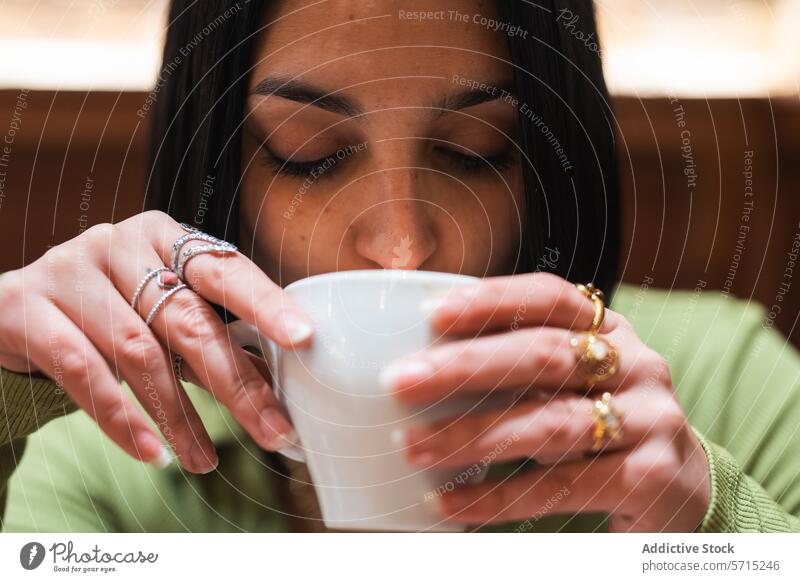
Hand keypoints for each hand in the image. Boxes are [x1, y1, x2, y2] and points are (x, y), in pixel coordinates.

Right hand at [0, 211, 312, 472]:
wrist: (18, 309)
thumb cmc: (109, 309)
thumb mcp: (162, 314)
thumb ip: (211, 337)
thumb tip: (277, 378)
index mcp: (164, 236)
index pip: (225, 271)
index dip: (266, 304)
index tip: (303, 339)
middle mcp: (118, 243)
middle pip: (188, 319)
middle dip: (236, 383)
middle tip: (272, 430)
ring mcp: (68, 270)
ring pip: (139, 352)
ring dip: (180, 416)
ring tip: (205, 459)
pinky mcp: (25, 307)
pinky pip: (85, 371)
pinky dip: (122, 419)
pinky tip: (151, 452)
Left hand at [381, 272, 710, 531]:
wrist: (683, 486)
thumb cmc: (602, 424)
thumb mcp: (571, 383)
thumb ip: (518, 367)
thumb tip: (420, 362)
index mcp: (608, 331)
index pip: (550, 298)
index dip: (492, 300)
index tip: (432, 312)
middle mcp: (635, 364)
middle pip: (545, 355)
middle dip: (467, 367)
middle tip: (401, 380)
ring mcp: (649, 418)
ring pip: (550, 422)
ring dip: (473, 435)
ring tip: (412, 446)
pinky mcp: (650, 476)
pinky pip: (563, 486)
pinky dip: (500, 497)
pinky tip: (451, 503)